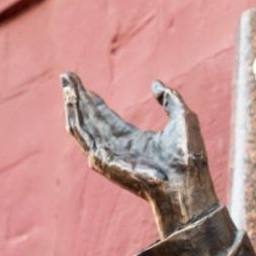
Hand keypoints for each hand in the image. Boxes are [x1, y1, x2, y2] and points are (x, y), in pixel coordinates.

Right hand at [61, 72, 217, 237]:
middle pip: (90, 120)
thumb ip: (169, 99)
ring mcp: (109, 155)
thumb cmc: (188, 156)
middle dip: (77, 98)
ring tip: (66, 84)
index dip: (92, 100)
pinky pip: (84, 136)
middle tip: (66, 76)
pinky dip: (75, 117)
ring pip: (82, 127)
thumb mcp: (182, 117)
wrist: (188, 179)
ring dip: (72, 105)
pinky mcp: (103, 160)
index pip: (105, 118)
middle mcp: (117, 148)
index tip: (80, 83)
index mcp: (133, 141)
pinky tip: (72, 101)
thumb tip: (155, 84)